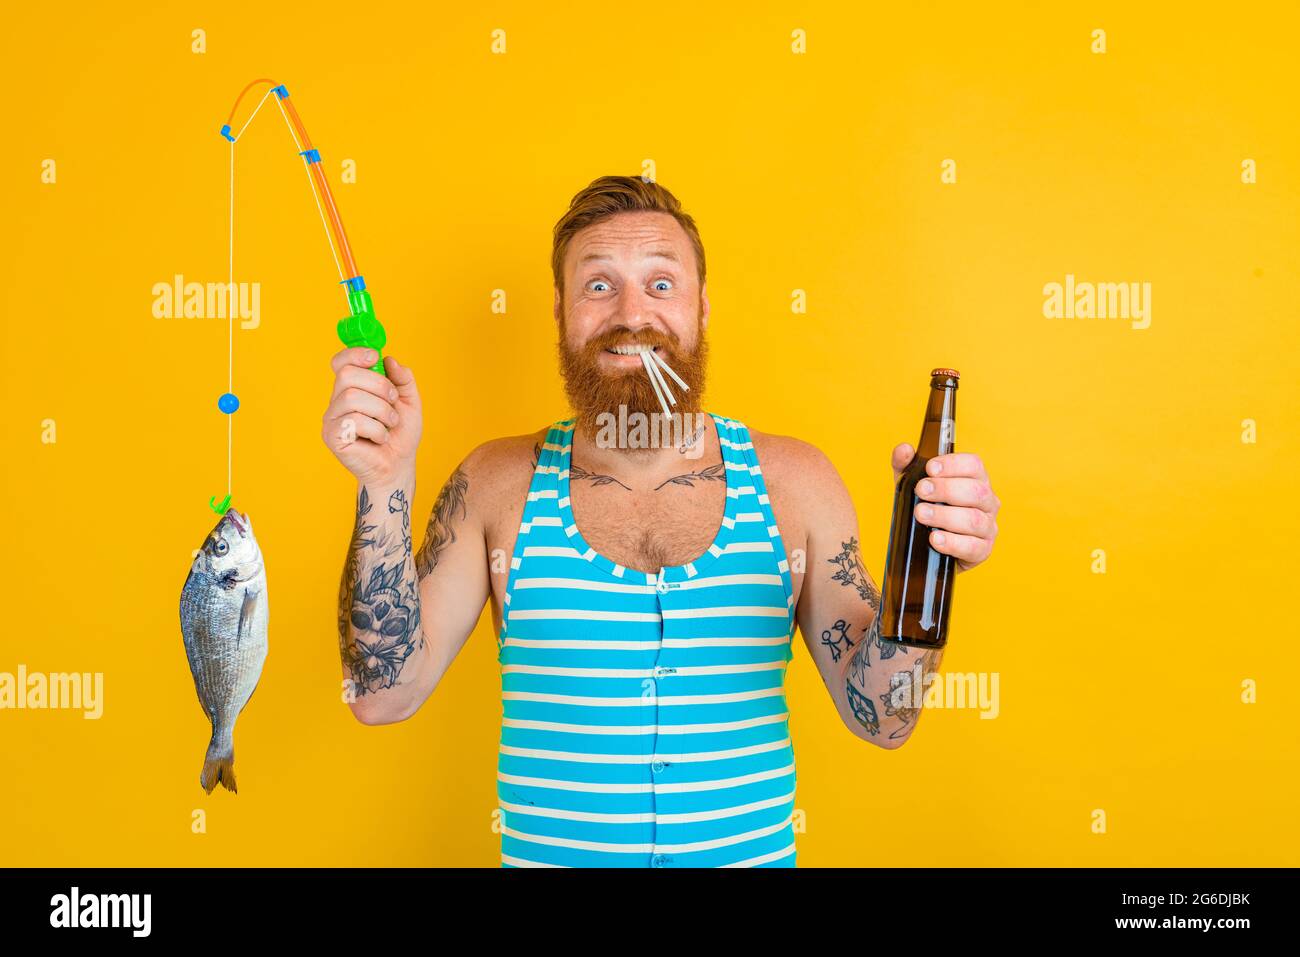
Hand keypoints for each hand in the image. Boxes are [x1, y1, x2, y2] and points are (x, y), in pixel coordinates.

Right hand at [322, 349, 422, 484]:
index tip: (374, 356)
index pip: (341, 362)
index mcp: (352, 388)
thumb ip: (402, 378)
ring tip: (389, 425)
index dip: (354, 354)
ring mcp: (332, 419)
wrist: (399, 465)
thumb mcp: (409, 401)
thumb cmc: (400, 434)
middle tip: (393, 400)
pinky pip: (352, 421)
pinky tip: (379, 439)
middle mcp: (337, 401)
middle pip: (347, 375)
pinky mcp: (332, 437)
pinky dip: (375, 429)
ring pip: (352, 397)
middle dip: (378, 385)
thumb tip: (389, 360)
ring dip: (381, 411)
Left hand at [890, 444, 998, 572]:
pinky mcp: (982, 550)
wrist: (928, 546)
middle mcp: (987, 502)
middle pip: (976, 491)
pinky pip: (973, 547)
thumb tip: (903, 450)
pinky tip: (934, 539)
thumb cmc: (929, 508)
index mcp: (975, 480)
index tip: (930, 468)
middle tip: (921, 490)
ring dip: (945, 516)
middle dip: (946, 489)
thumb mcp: (913, 485)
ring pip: (974, 519)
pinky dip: (952, 543)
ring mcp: (988, 527)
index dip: (953, 464)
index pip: (974, 465)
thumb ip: (907, 466)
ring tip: (921, 514)